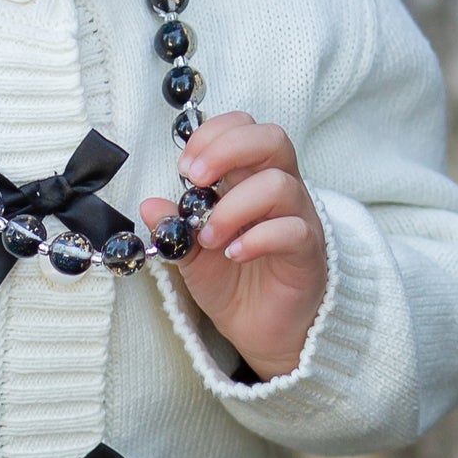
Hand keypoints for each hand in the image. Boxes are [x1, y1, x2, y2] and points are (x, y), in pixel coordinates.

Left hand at [140, 112, 327, 377]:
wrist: (261, 330)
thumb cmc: (231, 280)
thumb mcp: (190, 252)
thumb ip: (173, 226)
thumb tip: (149, 205)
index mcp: (250, 177)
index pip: (245, 127)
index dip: (213, 134)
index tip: (184, 165)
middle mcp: (280, 189)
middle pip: (271, 138)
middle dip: (227, 150)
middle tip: (194, 178)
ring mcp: (298, 217)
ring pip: (280, 184)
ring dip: (234, 206)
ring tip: (210, 237)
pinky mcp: (308, 251)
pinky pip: (293, 230)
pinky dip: (257, 238)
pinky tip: (234, 254)